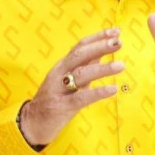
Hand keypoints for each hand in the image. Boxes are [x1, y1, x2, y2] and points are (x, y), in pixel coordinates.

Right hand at [19, 28, 124, 146]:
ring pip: (81, 74)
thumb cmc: (54, 100)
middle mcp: (59, 73)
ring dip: (102, 69)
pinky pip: (81, 98)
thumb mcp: (68, 79)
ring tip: (121, 66)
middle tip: (119, 42)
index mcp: (62, 65)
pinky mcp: (62, 107)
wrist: (33, 123)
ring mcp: (59, 89)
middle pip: (79, 55)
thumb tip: (101, 52)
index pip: (80, 46)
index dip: (97, 37)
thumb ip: (84, 66)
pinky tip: (113, 89)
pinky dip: (98, 92)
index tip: (116, 31)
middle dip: (99, 47)